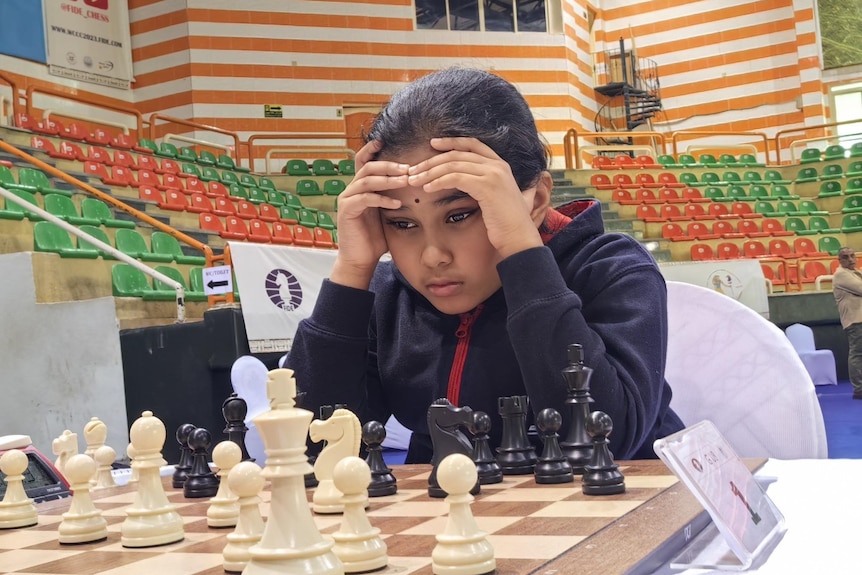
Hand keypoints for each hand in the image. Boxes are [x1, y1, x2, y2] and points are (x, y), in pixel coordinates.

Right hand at [330, 140, 407, 288]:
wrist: (360, 260)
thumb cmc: (375, 238)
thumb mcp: (386, 214)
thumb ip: (393, 198)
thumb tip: (414, 186)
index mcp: (360, 188)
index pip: (362, 162)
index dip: (371, 150)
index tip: (384, 141)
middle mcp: (351, 190)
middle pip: (367, 167)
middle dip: (389, 165)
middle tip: (408, 168)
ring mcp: (347, 200)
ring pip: (367, 180)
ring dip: (388, 179)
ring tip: (406, 181)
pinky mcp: (346, 211)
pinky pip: (365, 199)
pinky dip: (382, 199)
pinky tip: (396, 204)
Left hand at [406, 138, 542, 258]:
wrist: (519, 239)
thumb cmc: (506, 225)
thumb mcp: (495, 199)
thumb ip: (484, 186)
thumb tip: (467, 184)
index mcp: (500, 165)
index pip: (472, 144)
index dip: (451, 142)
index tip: (433, 144)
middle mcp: (498, 165)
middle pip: (457, 154)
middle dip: (432, 161)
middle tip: (413, 169)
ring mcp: (494, 173)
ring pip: (453, 164)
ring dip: (429, 172)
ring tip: (413, 180)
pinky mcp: (487, 185)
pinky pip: (455, 177)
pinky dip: (438, 181)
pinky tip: (427, 188)